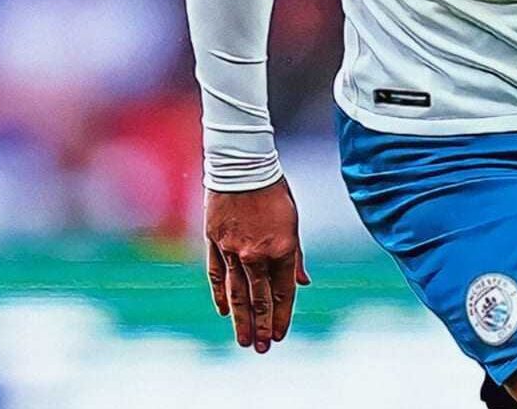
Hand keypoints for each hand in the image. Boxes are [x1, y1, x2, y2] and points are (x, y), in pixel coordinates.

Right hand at [205, 178, 310, 352]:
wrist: (242, 167)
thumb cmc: (274, 192)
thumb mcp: (293, 223)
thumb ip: (295, 257)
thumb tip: (302, 283)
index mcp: (282, 249)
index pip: (283, 293)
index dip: (283, 316)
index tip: (280, 335)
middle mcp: (257, 255)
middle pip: (259, 299)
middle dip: (262, 326)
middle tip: (263, 349)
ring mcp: (233, 251)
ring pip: (236, 294)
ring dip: (241, 320)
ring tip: (245, 341)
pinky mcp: (214, 243)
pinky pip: (217, 276)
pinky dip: (221, 295)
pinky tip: (224, 312)